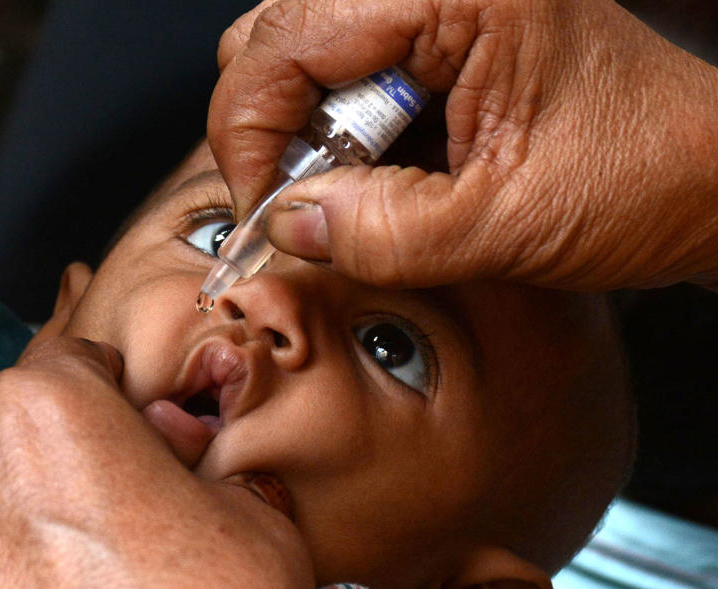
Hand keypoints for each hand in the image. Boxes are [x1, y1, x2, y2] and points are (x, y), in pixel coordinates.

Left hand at [0, 337, 318, 588]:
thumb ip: (200, 461)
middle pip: (0, 418)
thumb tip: (169, 438)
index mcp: (52, 407)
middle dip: (48, 451)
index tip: (132, 437)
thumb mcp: (253, 523)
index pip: (74, 362)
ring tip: (26, 554)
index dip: (114, 400)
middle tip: (98, 513)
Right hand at [209, 0, 717, 290]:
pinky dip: (340, 127)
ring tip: (356, 188)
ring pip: (303, 47)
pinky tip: (380, 169)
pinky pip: (347, 67)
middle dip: (274, 129)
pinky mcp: (442, 29)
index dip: (250, 132)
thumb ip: (382, 232)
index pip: (285, 41)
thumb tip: (288, 224)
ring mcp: (438, 0)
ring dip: (306, 129)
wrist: (710, 176)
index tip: (261, 208)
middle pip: (278, 33)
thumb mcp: (505, 223)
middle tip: (306, 202)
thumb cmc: (646, 176)